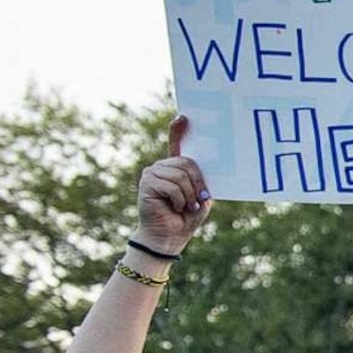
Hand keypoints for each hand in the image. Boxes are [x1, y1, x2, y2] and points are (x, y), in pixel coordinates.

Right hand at [136, 115, 210, 253]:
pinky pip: (172, 186)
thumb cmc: (187, 216)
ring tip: (185, 206)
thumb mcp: (202, 195)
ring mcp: (152, 173)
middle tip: (199, 200)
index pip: (176, 145)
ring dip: (189, 195)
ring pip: (181, 176)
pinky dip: (179, 200)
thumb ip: (201, 179)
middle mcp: (162, 166)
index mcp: (176, 167)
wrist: (171, 235)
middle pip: (187, 163)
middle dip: (198, 184)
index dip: (178, 131)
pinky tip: (173, 207)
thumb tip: (205, 164)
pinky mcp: (146, 182)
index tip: (183, 117)